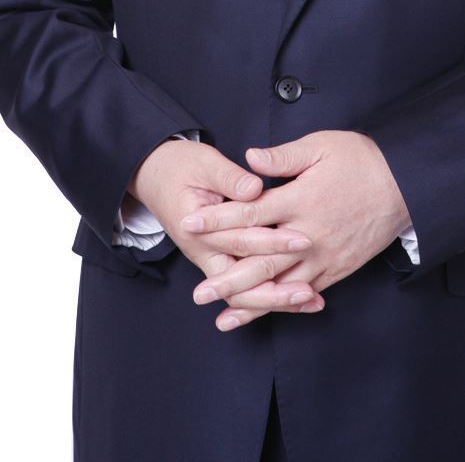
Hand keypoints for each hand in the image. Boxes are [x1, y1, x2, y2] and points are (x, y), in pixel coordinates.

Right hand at [128, 138, 324, 320]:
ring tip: (310, 301)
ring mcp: (212, 260)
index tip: (303, 241)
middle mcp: (203, 252)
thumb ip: (229, 177)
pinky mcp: (221, 261)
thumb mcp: (204, 164)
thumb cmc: (181, 166)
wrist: (154, 175)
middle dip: (275, 289)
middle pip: (241, 282)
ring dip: (275, 300)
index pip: (239, 240)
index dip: (272, 242)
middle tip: (308, 292)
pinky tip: (300, 298)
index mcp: (198, 228)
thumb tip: (255, 188)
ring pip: (244, 293)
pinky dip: (270, 295)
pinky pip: (246, 286)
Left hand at [181, 130, 411, 330]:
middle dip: (226, 277)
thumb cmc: (361, 160)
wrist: (404, 185)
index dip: (218, 220)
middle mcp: (308, 233)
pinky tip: (263, 314)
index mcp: (299, 199)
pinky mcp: (337, 269)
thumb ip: (283, 158)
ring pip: (280, 283)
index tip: (191, 224)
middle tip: (198, 292)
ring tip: (221, 315)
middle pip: (259, 260)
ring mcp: (323, 256)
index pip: (249, 213)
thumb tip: (249, 158)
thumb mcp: (321, 146)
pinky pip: (303, 293)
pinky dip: (282, 306)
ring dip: (249, 301)